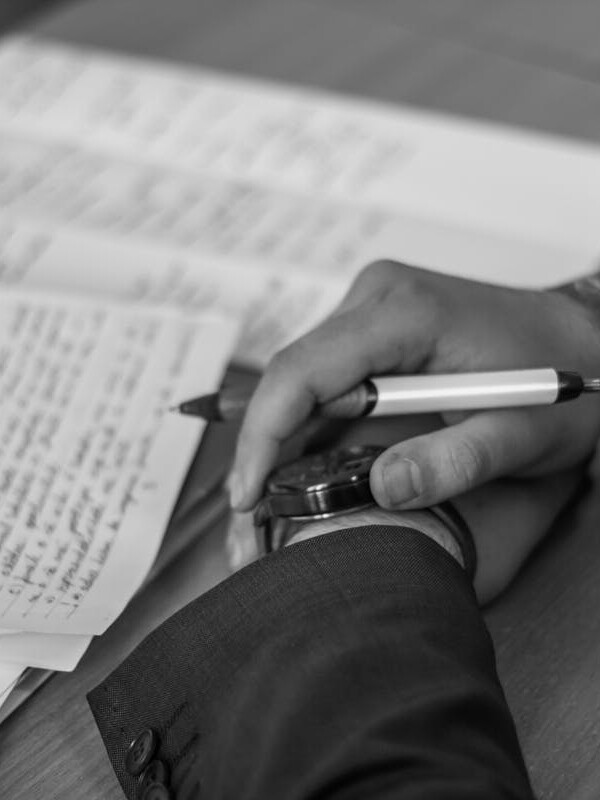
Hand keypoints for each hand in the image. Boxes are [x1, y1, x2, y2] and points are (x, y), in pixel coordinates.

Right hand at [229, 261, 599, 512]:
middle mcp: (378, 298)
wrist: (582, 341)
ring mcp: (372, 309)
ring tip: (266, 505)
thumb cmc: (563, 379)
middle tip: (251, 520)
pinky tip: (299, 472)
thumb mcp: (525, 434)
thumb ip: (459, 462)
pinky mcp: (373, 330)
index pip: (304, 369)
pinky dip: (306, 428)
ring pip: (300, 380)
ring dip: (280, 442)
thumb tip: (382, 490)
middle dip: (263, 450)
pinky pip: (323, 380)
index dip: (264, 435)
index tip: (248, 495)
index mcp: (407, 311)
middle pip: (291, 376)